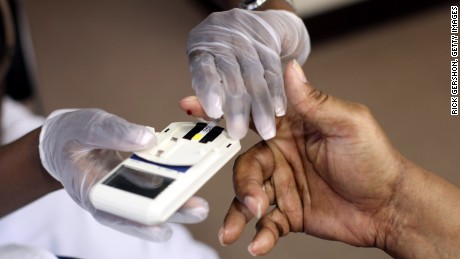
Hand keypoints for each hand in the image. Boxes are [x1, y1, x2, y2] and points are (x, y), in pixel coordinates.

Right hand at [38, 108, 208, 241]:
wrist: (62, 140)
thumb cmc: (71, 135)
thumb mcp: (87, 127)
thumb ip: (113, 132)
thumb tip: (147, 139)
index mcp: (91, 190)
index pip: (115, 213)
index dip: (140, 222)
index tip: (163, 226)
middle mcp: (110, 197)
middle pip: (141, 212)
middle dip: (171, 212)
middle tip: (198, 210)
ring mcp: (123, 189)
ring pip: (151, 201)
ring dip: (177, 202)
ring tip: (201, 204)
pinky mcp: (133, 179)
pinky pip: (153, 185)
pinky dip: (172, 184)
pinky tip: (190, 181)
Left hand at [187, 9, 309, 139]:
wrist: (254, 25)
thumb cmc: (224, 56)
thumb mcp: (208, 68)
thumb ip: (202, 93)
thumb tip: (188, 109)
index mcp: (203, 47)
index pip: (203, 68)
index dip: (209, 89)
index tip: (214, 111)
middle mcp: (225, 41)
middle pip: (231, 76)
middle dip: (237, 107)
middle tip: (239, 132)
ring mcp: (248, 42)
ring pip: (255, 76)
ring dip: (261, 106)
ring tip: (265, 130)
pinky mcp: (269, 45)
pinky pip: (273, 72)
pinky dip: (276, 93)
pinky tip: (278, 111)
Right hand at [219, 60, 404, 254]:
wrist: (389, 207)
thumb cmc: (374, 159)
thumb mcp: (348, 124)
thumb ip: (314, 101)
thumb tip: (290, 68)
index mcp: (291, 127)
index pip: (251, 114)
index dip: (222, 109)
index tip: (193, 106)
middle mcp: (281, 154)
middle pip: (244, 164)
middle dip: (242, 184)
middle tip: (251, 199)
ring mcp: (282, 184)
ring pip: (248, 196)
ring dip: (241, 212)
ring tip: (240, 229)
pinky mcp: (288, 212)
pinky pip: (265, 223)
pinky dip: (259, 235)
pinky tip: (258, 244)